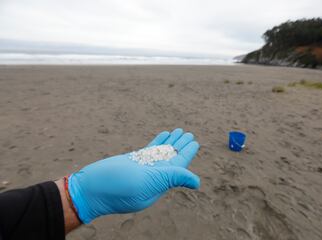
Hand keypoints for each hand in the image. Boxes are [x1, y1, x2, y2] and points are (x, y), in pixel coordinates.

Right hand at [68, 128, 199, 223]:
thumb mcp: (147, 182)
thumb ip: (171, 178)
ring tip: (179, 131)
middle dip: (180, 145)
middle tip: (189, 133)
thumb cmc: (116, 187)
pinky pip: (149, 151)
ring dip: (170, 142)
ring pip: (160, 153)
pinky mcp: (131, 163)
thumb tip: (196, 181)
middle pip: (171, 158)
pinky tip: (163, 135)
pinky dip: (157, 143)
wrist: (87, 189)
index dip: (187, 153)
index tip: (194, 142)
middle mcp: (152, 177)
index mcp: (159, 183)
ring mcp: (141, 169)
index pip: (178, 167)